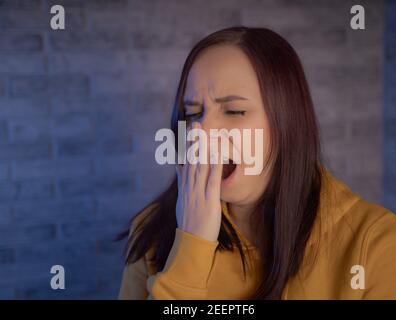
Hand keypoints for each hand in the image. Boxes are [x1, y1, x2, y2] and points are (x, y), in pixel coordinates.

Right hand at [175, 122, 222, 241]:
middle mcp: (189, 187)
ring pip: (200, 167)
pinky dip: (214, 166)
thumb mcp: (181, 201)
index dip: (187, 146)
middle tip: (196, 123)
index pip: (185, 162)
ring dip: (202, 149)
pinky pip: (212, 180)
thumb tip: (179, 167)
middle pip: (191, 160)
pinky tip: (217, 155)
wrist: (191, 242)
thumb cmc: (189, 223)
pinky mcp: (209, 200)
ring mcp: (198, 193)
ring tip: (204, 133)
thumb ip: (182, 183)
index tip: (190, 131)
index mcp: (185, 187)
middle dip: (194, 141)